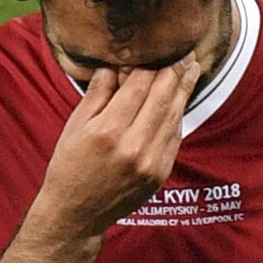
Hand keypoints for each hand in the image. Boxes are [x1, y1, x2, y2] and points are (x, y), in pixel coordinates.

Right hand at [37, 55, 200, 237]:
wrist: (77, 214)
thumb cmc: (70, 166)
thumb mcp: (74, 126)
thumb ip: (97, 94)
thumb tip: (115, 65)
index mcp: (108, 130)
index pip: (139, 86)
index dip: (152, 64)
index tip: (160, 47)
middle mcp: (133, 146)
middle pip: (162, 98)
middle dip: (175, 71)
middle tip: (186, 51)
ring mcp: (150, 162)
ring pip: (174, 116)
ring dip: (184, 90)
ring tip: (192, 69)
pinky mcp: (160, 174)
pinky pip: (175, 137)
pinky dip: (178, 116)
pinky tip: (181, 100)